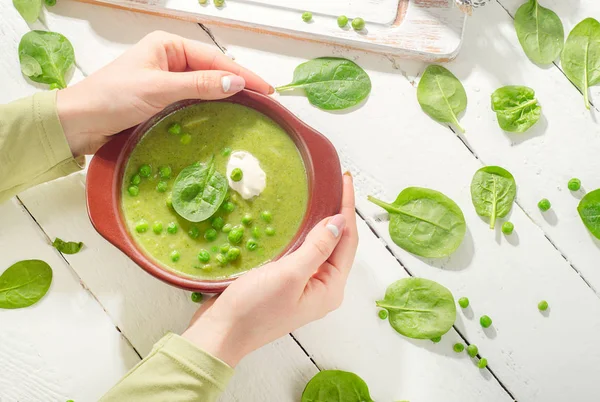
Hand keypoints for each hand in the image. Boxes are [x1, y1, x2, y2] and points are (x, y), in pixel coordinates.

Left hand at [56, 31, 271, 156]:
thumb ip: (198, 84)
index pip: (214, 58)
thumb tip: (236, 81)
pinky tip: (223, 114)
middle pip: (212, 69)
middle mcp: (169, 59)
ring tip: (251, 107)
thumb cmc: (112, 98)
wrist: (80, 122)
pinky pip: (193, 98)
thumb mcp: (159, 88)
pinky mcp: (161, 98)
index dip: (242, 74)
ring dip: (225, 94)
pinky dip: (210, 105)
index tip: (266, 89)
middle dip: (238, 82)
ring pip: (204, 84)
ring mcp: (166, 79)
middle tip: (265, 99)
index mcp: (168, 46)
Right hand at [182, 173, 357, 366]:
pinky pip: (304, 254)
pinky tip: (300, 222)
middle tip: (337, 184)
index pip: (348, 241)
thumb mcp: (289, 274)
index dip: (347, 209)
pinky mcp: (287, 285)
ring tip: (324, 197)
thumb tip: (339, 222)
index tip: (346, 180)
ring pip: (321, 248)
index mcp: (330, 288)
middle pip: (339, 245)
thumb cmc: (254, 308)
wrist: (221, 333)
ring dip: (323, 224)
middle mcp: (322, 289)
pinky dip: (305, 236)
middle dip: (339, 214)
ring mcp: (304, 288)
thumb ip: (318, 247)